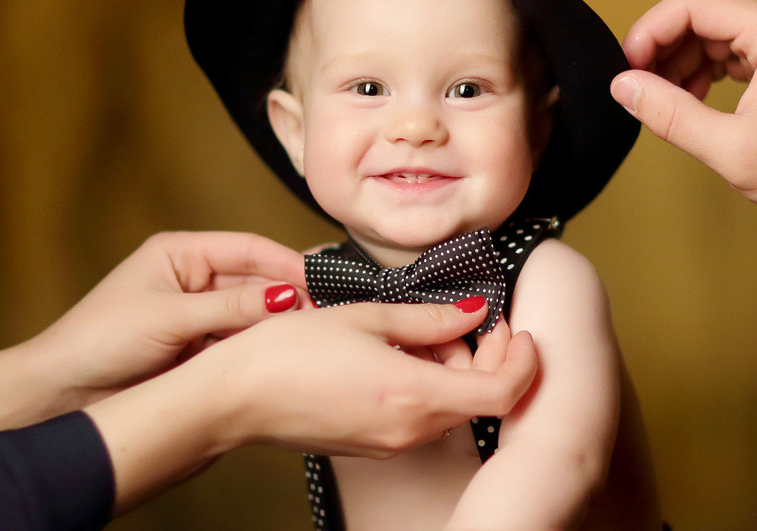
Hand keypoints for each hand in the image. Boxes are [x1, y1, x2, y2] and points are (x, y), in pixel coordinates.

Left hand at [30, 231, 306, 407]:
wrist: (62, 393)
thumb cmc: (101, 340)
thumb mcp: (171, 318)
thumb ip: (232, 307)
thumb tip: (288, 296)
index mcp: (182, 253)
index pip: (249, 248)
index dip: (287, 263)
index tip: (319, 282)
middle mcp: (194, 278)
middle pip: (255, 279)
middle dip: (286, 295)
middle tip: (322, 313)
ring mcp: (199, 313)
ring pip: (252, 311)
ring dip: (275, 322)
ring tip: (307, 332)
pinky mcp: (200, 345)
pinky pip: (240, 339)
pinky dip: (259, 344)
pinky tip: (280, 350)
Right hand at [214, 301, 536, 456]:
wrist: (233, 399)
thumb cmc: (287, 353)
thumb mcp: (364, 317)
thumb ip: (427, 318)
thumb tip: (470, 311)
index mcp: (414, 395)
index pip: (503, 393)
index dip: (522, 361)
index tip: (515, 329)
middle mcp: (410, 430)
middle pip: (481, 401)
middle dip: (486, 358)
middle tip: (465, 319)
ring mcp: (391, 444)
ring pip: (452, 408)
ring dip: (455, 370)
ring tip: (422, 332)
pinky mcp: (374, 445)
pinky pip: (422, 417)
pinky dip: (430, 386)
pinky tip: (401, 355)